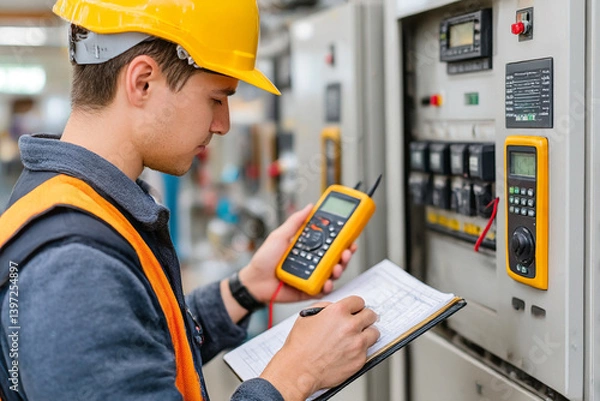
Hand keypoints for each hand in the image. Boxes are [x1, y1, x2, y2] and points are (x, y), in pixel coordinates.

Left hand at [239, 204, 357, 303]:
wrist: (254, 281)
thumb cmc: (264, 259)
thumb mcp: (280, 235)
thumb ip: (295, 221)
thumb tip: (309, 207)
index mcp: (308, 248)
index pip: (330, 242)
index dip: (342, 239)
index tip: (349, 235)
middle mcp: (313, 261)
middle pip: (336, 257)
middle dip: (345, 254)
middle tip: (347, 251)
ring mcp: (312, 276)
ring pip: (333, 273)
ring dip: (340, 269)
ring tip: (337, 266)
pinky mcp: (310, 290)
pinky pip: (323, 289)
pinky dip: (328, 286)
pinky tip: (327, 282)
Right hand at [260, 296, 379, 399]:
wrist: (299, 370)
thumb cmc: (300, 346)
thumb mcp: (307, 316)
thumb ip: (325, 307)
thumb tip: (335, 308)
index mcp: (338, 312)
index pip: (358, 301)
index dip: (355, 306)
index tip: (355, 310)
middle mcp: (350, 326)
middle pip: (370, 315)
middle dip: (365, 317)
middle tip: (360, 322)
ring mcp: (357, 343)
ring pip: (374, 332)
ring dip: (367, 333)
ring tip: (357, 337)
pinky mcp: (360, 359)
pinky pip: (367, 350)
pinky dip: (360, 350)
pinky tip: (348, 351)